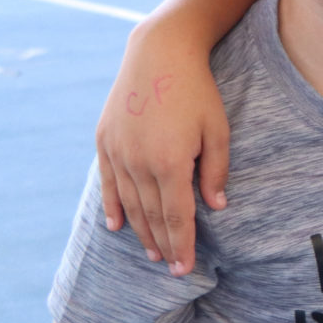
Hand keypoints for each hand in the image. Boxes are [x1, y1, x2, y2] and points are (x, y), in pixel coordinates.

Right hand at [95, 23, 230, 274]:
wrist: (158, 53)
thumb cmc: (197, 91)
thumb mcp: (217, 130)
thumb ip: (215, 171)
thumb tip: (215, 208)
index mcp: (170, 163)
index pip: (177, 217)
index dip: (181, 245)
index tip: (184, 268)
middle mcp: (139, 162)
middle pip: (152, 216)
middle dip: (163, 245)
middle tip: (171, 269)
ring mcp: (118, 152)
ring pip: (129, 203)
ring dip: (141, 231)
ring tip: (152, 253)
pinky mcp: (105, 140)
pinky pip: (108, 183)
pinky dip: (112, 206)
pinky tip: (116, 226)